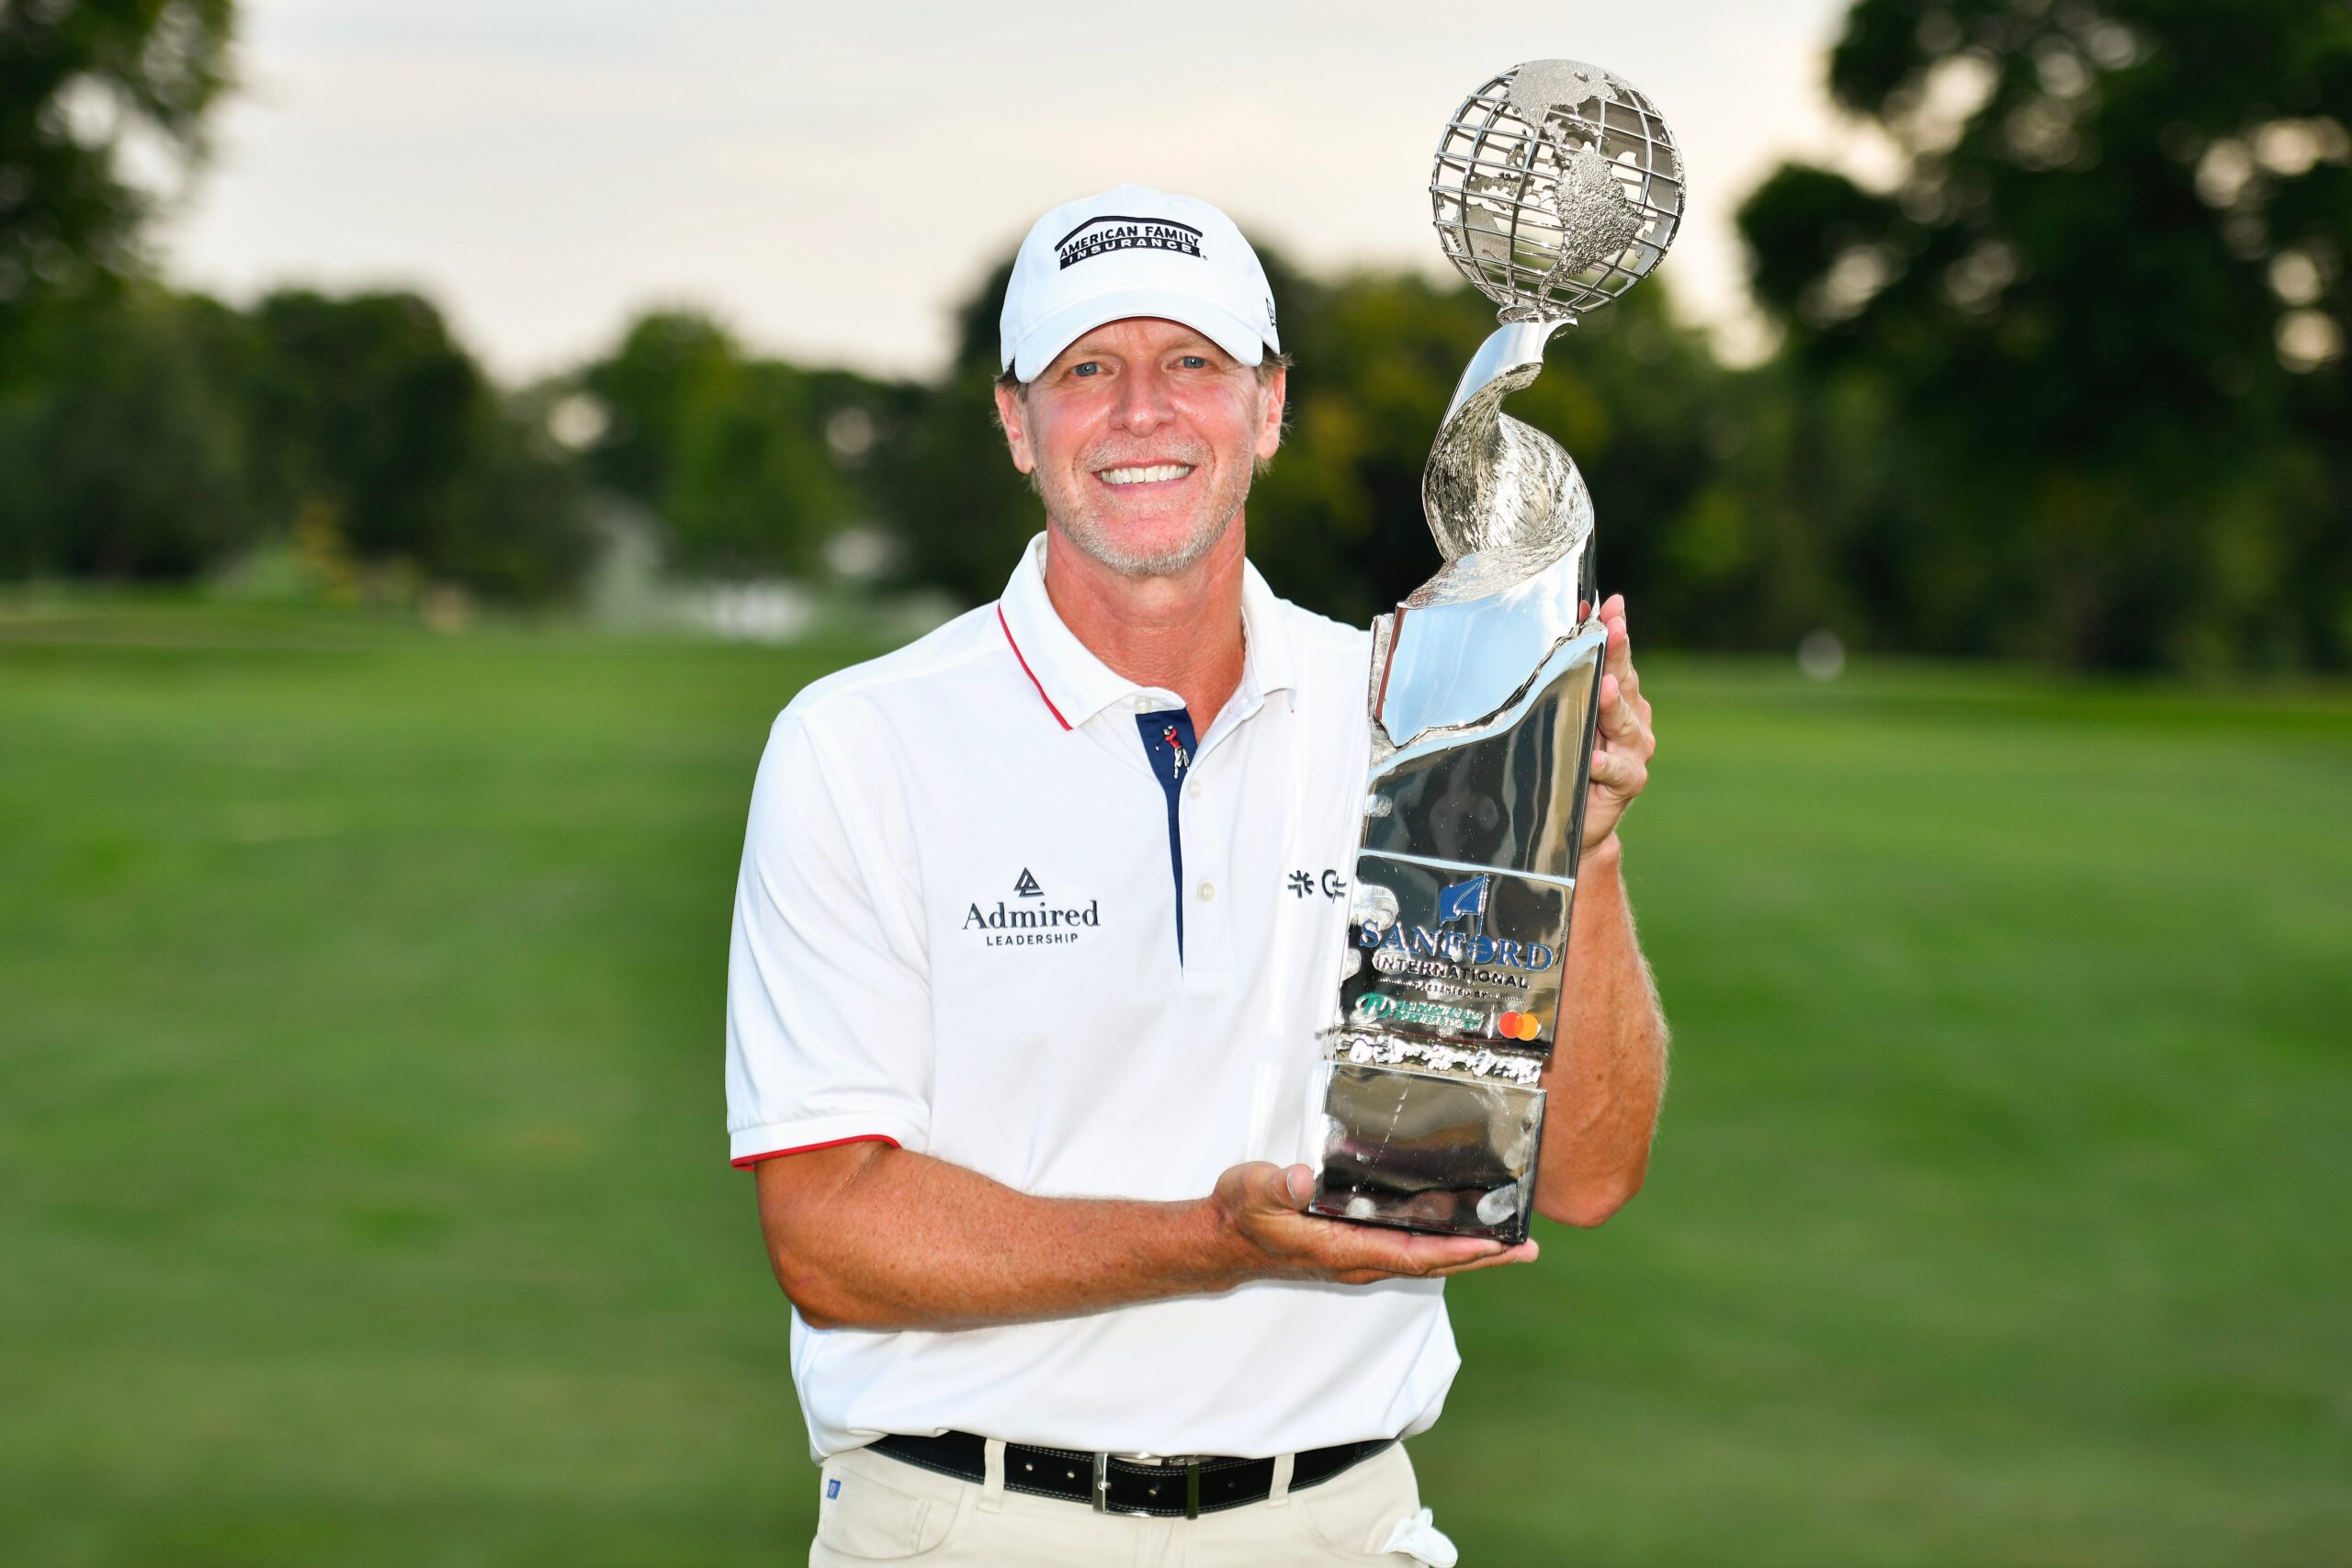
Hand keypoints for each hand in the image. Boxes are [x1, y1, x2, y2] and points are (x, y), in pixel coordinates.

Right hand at [1212, 1162, 1538, 1284]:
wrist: (1223, 1239)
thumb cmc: (1241, 1214)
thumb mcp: (1253, 1191)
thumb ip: (1278, 1186)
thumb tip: (1304, 1178)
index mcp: (1343, 1250)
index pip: (1412, 1254)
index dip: (1456, 1251)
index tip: (1495, 1244)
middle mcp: (1359, 1260)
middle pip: (1433, 1261)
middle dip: (1481, 1256)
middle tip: (1527, 1247)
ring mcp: (1359, 1256)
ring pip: (1426, 1256)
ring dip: (1468, 1251)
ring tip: (1509, 1240)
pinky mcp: (1356, 1246)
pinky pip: (1411, 1247)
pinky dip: (1443, 1241)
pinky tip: (1459, 1228)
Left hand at [1583, 594, 1654, 854]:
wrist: (1575, 820)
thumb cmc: (1568, 762)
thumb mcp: (1563, 717)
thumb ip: (1564, 683)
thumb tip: (1551, 637)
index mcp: (1619, 697)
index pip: (1616, 657)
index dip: (1612, 629)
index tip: (1610, 604)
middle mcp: (1632, 720)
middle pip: (1624, 681)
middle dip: (1617, 653)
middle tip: (1612, 628)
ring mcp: (1634, 751)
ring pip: (1625, 723)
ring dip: (1613, 706)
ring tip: (1603, 689)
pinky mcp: (1629, 782)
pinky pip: (1618, 770)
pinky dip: (1606, 763)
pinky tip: (1596, 757)